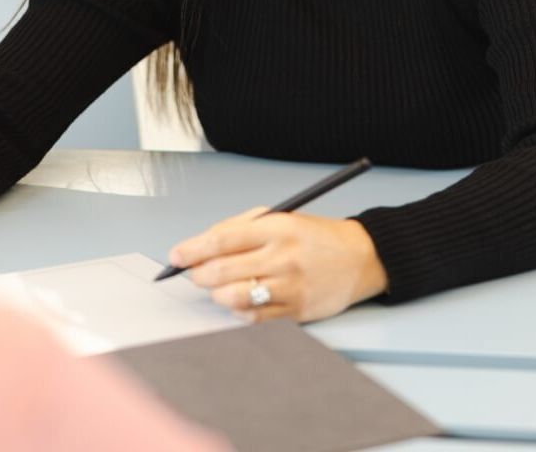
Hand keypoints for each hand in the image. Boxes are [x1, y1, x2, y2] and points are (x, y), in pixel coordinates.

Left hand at [169, 208, 387, 322]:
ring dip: (216, 294)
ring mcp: (290, 286)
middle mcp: (282, 257)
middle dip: (199, 274)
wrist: (359, 257)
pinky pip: (256, 317)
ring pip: (236, 296)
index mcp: (276, 227)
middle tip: (192, 273)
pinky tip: (236, 301)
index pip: (222, 239)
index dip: (193, 249)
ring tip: (215, 287)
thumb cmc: (313, 235)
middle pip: (224, 270)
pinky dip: (238, 311)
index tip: (176, 255)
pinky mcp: (297, 311)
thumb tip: (202, 245)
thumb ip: (240, 227)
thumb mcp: (278, 217)